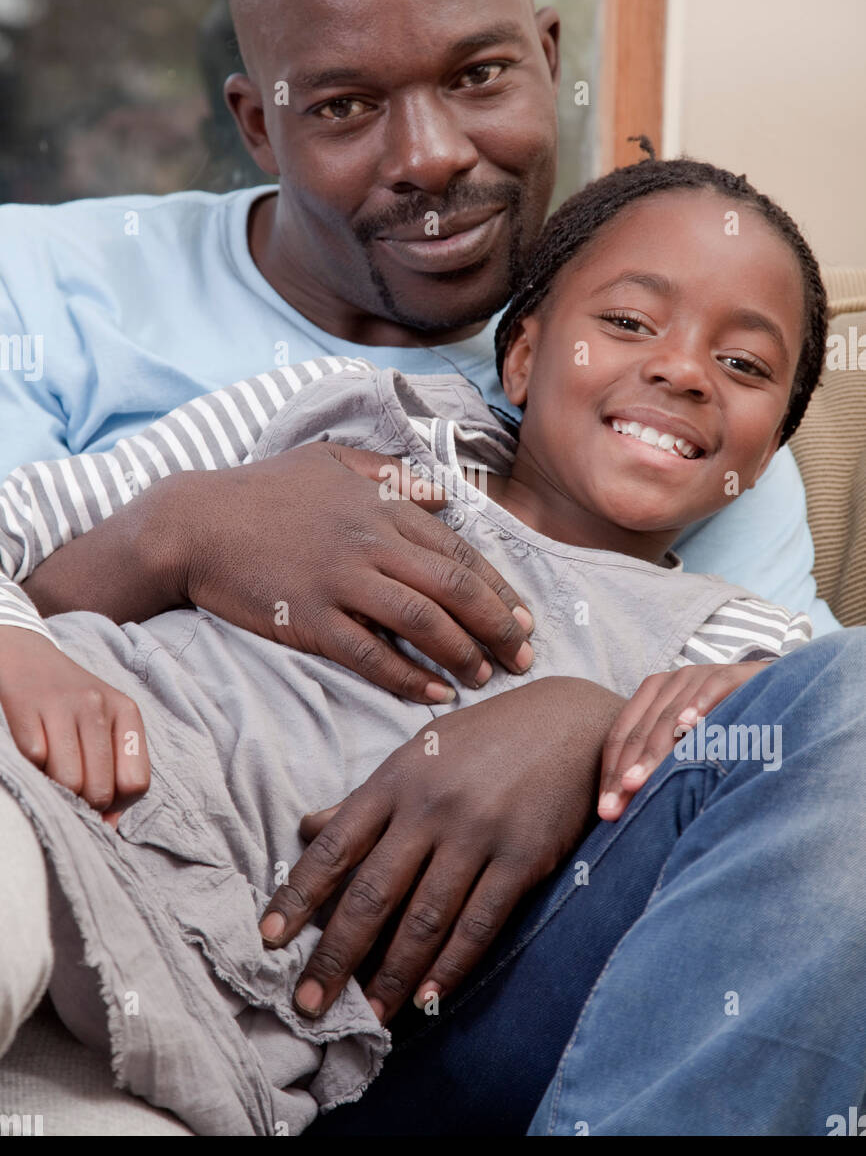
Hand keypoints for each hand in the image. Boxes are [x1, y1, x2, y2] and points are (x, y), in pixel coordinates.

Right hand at [0, 627, 150, 824]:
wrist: (26, 655)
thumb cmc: (71, 701)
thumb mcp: (104, 724)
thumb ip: (115, 770)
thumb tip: (108, 826)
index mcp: (126, 712)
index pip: (136, 783)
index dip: (117, 803)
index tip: (100, 801)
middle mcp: (99, 706)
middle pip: (101, 789)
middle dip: (84, 804)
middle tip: (71, 791)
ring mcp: (62, 706)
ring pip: (69, 782)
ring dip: (58, 791)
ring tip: (52, 774)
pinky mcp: (27, 708)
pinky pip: (35, 761)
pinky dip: (33, 769)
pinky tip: (35, 752)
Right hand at [175, 443, 533, 701]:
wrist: (194, 522)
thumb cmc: (263, 490)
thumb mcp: (331, 462)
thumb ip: (390, 475)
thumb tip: (443, 494)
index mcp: (381, 506)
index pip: (458, 551)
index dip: (498, 588)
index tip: (524, 617)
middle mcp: (370, 542)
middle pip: (454, 587)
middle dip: (498, 626)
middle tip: (524, 657)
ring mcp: (340, 580)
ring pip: (421, 621)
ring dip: (462, 654)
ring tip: (485, 678)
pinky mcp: (309, 617)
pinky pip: (369, 653)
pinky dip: (407, 676)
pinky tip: (433, 694)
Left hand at [259, 676, 622, 1023]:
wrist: (570, 722)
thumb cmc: (483, 740)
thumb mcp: (417, 755)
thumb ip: (363, 800)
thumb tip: (305, 830)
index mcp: (395, 780)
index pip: (334, 848)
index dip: (298, 897)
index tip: (268, 940)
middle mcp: (431, 806)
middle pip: (372, 893)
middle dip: (335, 955)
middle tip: (308, 1003)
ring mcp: (478, 832)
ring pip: (424, 918)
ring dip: (391, 974)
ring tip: (367, 1015)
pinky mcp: (524, 857)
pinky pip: (480, 922)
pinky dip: (451, 965)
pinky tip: (428, 997)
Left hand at [597, 660, 772, 820]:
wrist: (780, 690)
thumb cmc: (728, 725)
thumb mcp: (689, 743)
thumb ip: (664, 763)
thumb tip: (629, 808)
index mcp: (652, 695)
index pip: (622, 735)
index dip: (610, 773)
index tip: (605, 812)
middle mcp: (670, 682)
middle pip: (639, 730)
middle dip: (624, 772)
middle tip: (613, 809)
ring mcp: (700, 676)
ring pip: (669, 716)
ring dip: (653, 750)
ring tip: (635, 781)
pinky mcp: (734, 674)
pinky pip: (712, 689)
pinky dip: (699, 705)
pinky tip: (689, 727)